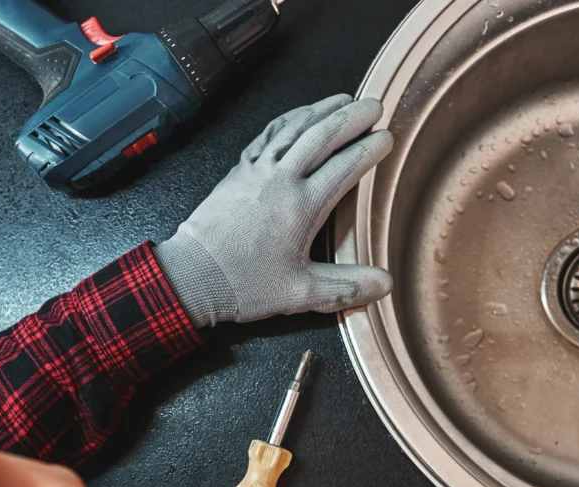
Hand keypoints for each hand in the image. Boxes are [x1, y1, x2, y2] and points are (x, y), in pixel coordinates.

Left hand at [155, 94, 394, 325]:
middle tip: (374, 105)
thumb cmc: (244, 286)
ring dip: (321, 110)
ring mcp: (256, 172)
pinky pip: (267, 135)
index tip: (387, 137)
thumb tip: (385, 283)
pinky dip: (288, 120)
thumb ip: (346, 287)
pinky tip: (297, 115)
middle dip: (351, 118)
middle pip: (321, 137)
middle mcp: (280, 181)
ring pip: (294, 129)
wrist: (190, 277)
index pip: (344, 167)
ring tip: (343, 99)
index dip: (369, 149)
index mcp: (301, 207)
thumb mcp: (301, 294)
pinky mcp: (238, 172)